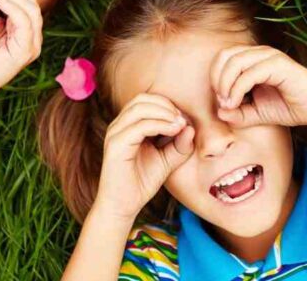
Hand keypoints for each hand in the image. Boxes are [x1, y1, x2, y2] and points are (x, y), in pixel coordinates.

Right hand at [96, 94, 194, 220]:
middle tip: (182, 119)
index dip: (167, 105)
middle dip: (166, 105)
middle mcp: (118, 126)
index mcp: (127, 126)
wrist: (122, 206)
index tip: (184, 119)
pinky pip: (140, 126)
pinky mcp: (116, 145)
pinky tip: (173, 131)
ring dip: (164, 112)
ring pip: (140, 107)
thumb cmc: (141, 183)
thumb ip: (179, 145)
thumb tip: (191, 127)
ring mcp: (115, 133)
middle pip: (142, 99)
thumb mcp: (166, 161)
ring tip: (179, 124)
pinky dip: (160, 124)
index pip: (146, 101)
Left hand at [210, 45, 306, 129]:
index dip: (215, 77)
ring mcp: (270, 56)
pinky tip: (236, 103)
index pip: (223, 57)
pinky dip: (237, 88)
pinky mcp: (279, 65)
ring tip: (228, 103)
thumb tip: (219, 112)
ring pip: (235, 61)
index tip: (220, 101)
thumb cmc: (289, 107)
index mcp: (254, 58)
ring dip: (225, 83)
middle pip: (225, 55)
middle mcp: (260, 53)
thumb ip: (237, 113)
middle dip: (217, 78)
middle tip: (221, 101)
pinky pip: (249, 73)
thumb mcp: (256, 113)